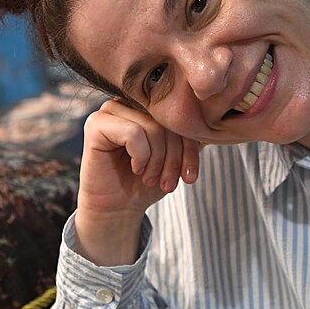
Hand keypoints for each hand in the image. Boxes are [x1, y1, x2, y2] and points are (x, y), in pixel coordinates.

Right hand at [74, 99, 200, 264]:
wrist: (118, 206)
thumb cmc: (146, 180)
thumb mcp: (178, 157)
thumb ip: (192, 136)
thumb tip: (214, 123)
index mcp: (149, 104)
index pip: (180, 116)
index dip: (190, 146)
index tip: (190, 177)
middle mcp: (129, 101)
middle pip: (166, 120)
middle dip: (175, 157)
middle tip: (170, 182)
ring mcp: (110, 109)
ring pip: (152, 127)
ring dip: (158, 160)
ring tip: (151, 178)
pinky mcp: (95, 124)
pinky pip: (132, 133)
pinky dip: (140, 156)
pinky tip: (136, 168)